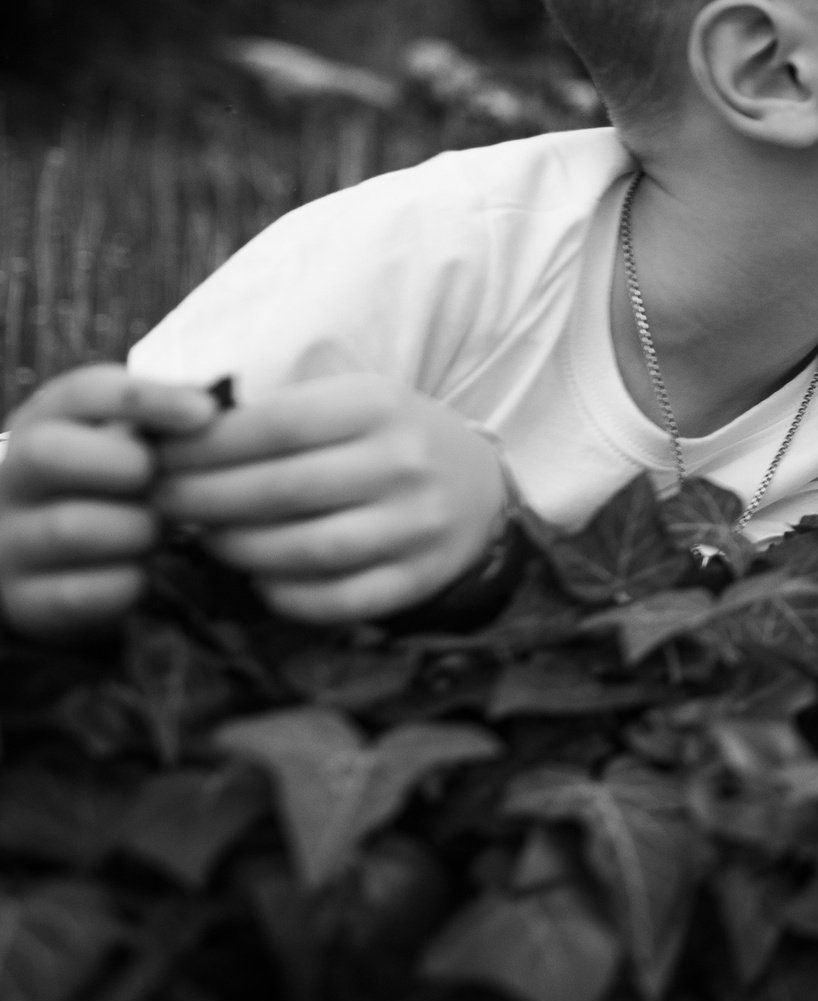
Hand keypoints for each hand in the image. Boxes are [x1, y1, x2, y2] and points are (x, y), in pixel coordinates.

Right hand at [0, 366, 220, 635]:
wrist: (51, 563)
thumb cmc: (110, 487)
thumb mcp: (125, 442)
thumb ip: (160, 424)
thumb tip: (211, 410)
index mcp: (42, 423)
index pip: (79, 391)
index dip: (144, 397)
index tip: (205, 412)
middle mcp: (7, 477)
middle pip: (48, 452)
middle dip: (129, 468)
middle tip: (164, 487)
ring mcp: (6, 541)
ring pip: (71, 527)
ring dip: (138, 531)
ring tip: (157, 531)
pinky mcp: (22, 599)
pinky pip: (82, 592)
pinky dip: (128, 582)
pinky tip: (140, 571)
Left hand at [152, 375, 507, 622]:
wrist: (478, 486)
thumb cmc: (386, 439)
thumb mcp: (348, 400)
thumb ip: (275, 414)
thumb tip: (173, 436)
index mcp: (379, 405)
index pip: (273, 426)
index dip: (203, 448)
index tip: (157, 459)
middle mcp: (404, 463)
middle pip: (282, 490)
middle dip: (203, 500)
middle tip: (162, 503)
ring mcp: (418, 525)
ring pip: (307, 550)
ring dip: (239, 549)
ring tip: (207, 539)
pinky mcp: (421, 577)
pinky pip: (340, 600)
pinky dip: (286, 596)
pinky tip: (260, 578)